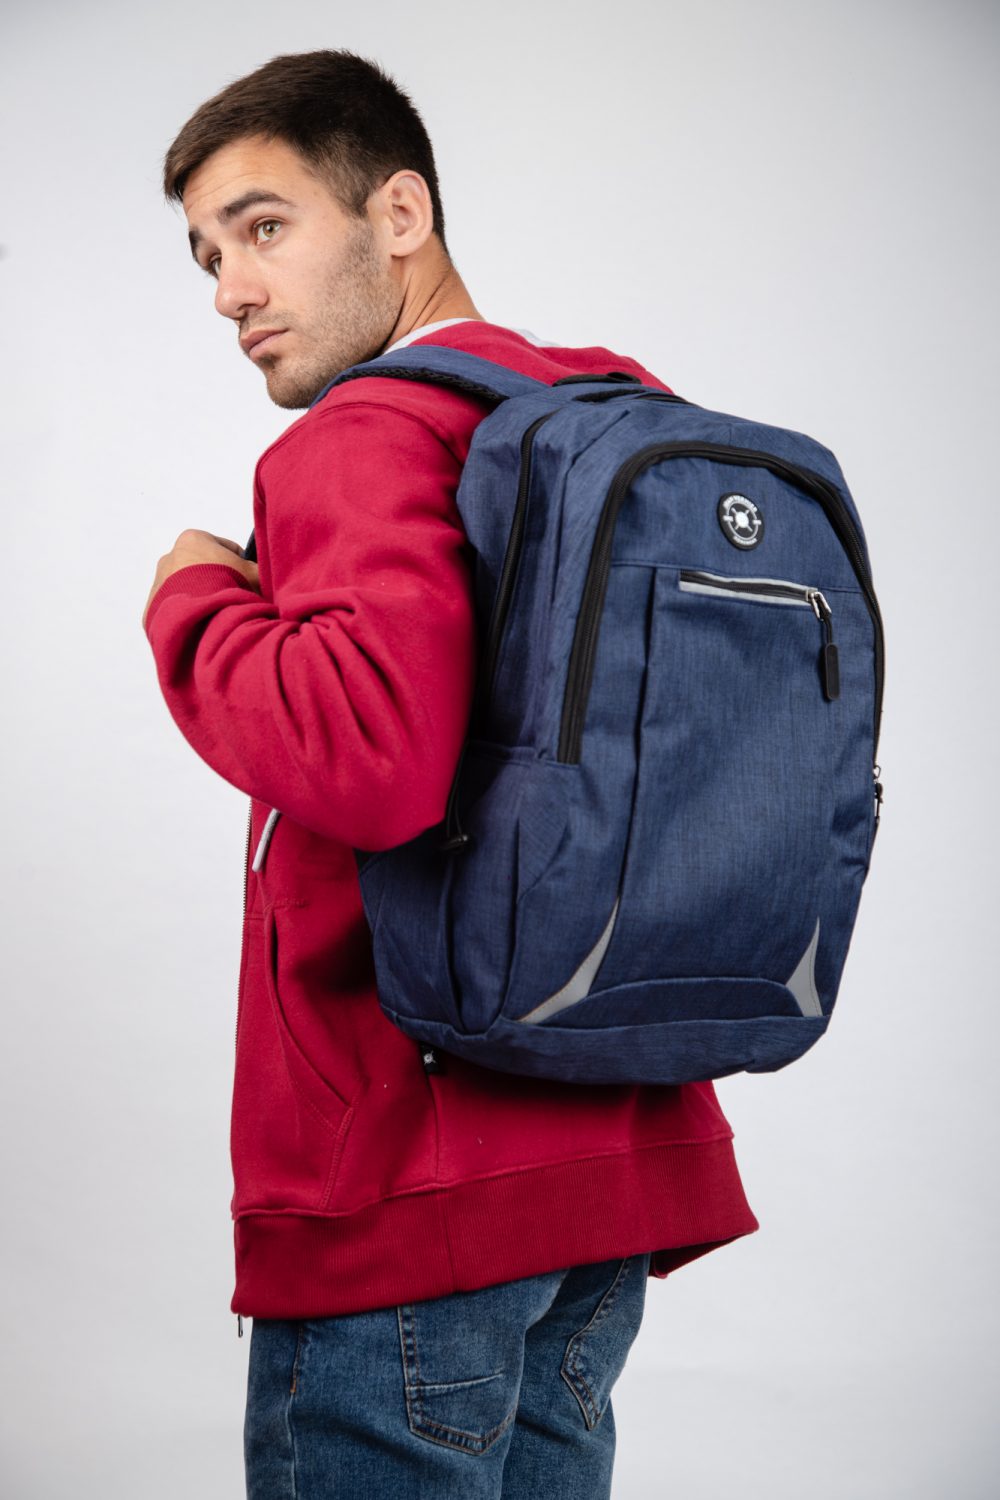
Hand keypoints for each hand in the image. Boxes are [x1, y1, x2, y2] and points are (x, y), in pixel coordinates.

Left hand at [143, 528, 260, 629]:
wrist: (200, 616)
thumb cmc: (227, 585)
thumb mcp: (254, 573)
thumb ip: (260, 570)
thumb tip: (264, 575)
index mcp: (193, 540)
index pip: (225, 548)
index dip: (242, 565)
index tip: (249, 581)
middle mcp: (170, 557)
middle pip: (202, 569)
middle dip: (218, 582)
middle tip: (235, 599)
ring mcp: (158, 583)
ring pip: (187, 590)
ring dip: (202, 598)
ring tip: (218, 614)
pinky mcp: (152, 610)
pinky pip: (176, 610)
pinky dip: (189, 615)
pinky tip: (203, 624)